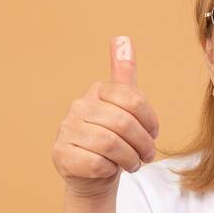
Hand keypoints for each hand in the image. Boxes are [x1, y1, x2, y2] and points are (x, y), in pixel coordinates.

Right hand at [52, 36, 160, 197]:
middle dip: (143, 144)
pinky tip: (110, 169)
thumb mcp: (124, 106)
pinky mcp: (60, 154)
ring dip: (129, 159)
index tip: (152, 134)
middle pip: (124, 124)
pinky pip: (96, 163)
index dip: (150, 121)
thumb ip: (124, 74)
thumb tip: (122, 37)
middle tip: (147, 156)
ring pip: (110, 144)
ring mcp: (66, 130)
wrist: (92, 174)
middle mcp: (77, 107)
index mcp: (96, 91)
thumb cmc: (114, 139)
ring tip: (132, 164)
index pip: (134, 99)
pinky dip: (109, 170)